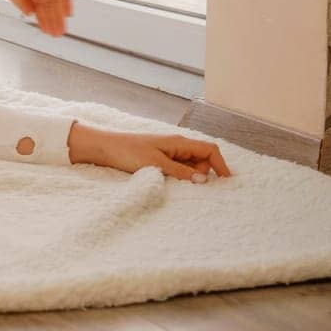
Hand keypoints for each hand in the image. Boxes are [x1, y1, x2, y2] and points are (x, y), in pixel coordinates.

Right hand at [0, 0, 72, 36]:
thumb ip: (22, 3)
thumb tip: (31, 13)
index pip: (38, 9)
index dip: (42, 20)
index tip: (46, 31)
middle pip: (48, 7)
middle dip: (52, 21)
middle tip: (56, 33)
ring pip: (55, 1)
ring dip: (58, 15)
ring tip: (60, 29)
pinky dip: (66, 0)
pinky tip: (67, 13)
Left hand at [68, 121, 232, 182]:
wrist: (104, 148)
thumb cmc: (128, 152)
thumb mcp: (156, 164)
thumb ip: (180, 172)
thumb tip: (204, 180)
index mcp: (179, 142)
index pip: (210, 149)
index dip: (221, 164)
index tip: (226, 182)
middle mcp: (177, 146)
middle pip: (203, 159)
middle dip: (205, 174)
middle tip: (196, 188)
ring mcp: (169, 153)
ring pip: (192, 166)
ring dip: (192, 177)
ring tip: (182, 187)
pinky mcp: (160, 160)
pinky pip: (179, 169)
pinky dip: (182, 177)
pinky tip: (175, 184)